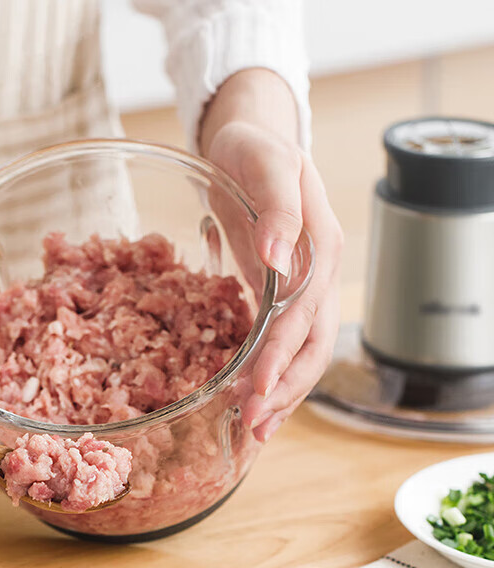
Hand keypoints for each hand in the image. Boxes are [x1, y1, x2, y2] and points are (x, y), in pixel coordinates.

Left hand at [201, 70, 342, 441]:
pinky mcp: (278, 291)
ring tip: (254, 428)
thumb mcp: (268, 165)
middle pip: (311, 346)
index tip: (258, 389)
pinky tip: (253, 396)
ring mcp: (299, 287)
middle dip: (284, 389)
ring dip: (281, 391)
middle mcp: (315, 275)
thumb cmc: (257, 147)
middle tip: (252, 426)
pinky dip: (270, 371)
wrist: (249, 139)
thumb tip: (276, 256)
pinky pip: (282, 340)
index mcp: (319, 250)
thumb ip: (277, 210)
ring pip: (301, 351)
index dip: (283, 355)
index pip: (305, 315)